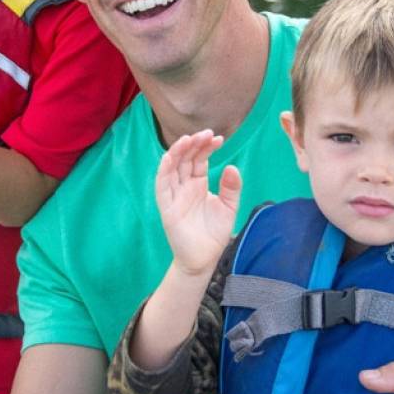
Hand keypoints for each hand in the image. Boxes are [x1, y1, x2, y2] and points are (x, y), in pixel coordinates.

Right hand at [156, 129, 241, 275]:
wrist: (204, 259)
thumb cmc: (214, 233)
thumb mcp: (229, 207)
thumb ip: (231, 187)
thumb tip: (232, 166)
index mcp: (198, 183)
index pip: (199, 159)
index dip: (206, 147)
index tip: (218, 138)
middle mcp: (184, 185)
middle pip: (185, 158)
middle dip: (194, 144)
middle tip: (207, 133)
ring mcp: (174, 194)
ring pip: (172, 167)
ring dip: (178, 151)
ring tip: (189, 139)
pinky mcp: (166, 206)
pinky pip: (162, 185)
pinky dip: (164, 169)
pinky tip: (170, 157)